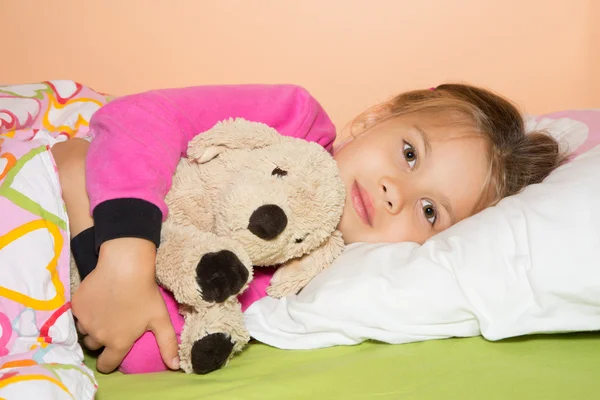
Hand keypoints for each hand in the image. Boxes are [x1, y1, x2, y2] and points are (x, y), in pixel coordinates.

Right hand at [71, 238, 178, 372]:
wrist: (124, 266)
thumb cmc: (145, 293)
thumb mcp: (161, 318)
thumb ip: (168, 344)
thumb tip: (175, 366)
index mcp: (118, 343)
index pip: (107, 365)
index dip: (110, 361)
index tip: (116, 350)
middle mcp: (98, 336)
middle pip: (95, 346)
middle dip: (102, 339)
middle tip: (114, 323)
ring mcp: (85, 321)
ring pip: (86, 330)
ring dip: (93, 325)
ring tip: (107, 310)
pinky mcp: (76, 306)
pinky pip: (79, 314)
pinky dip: (87, 310)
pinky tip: (100, 298)